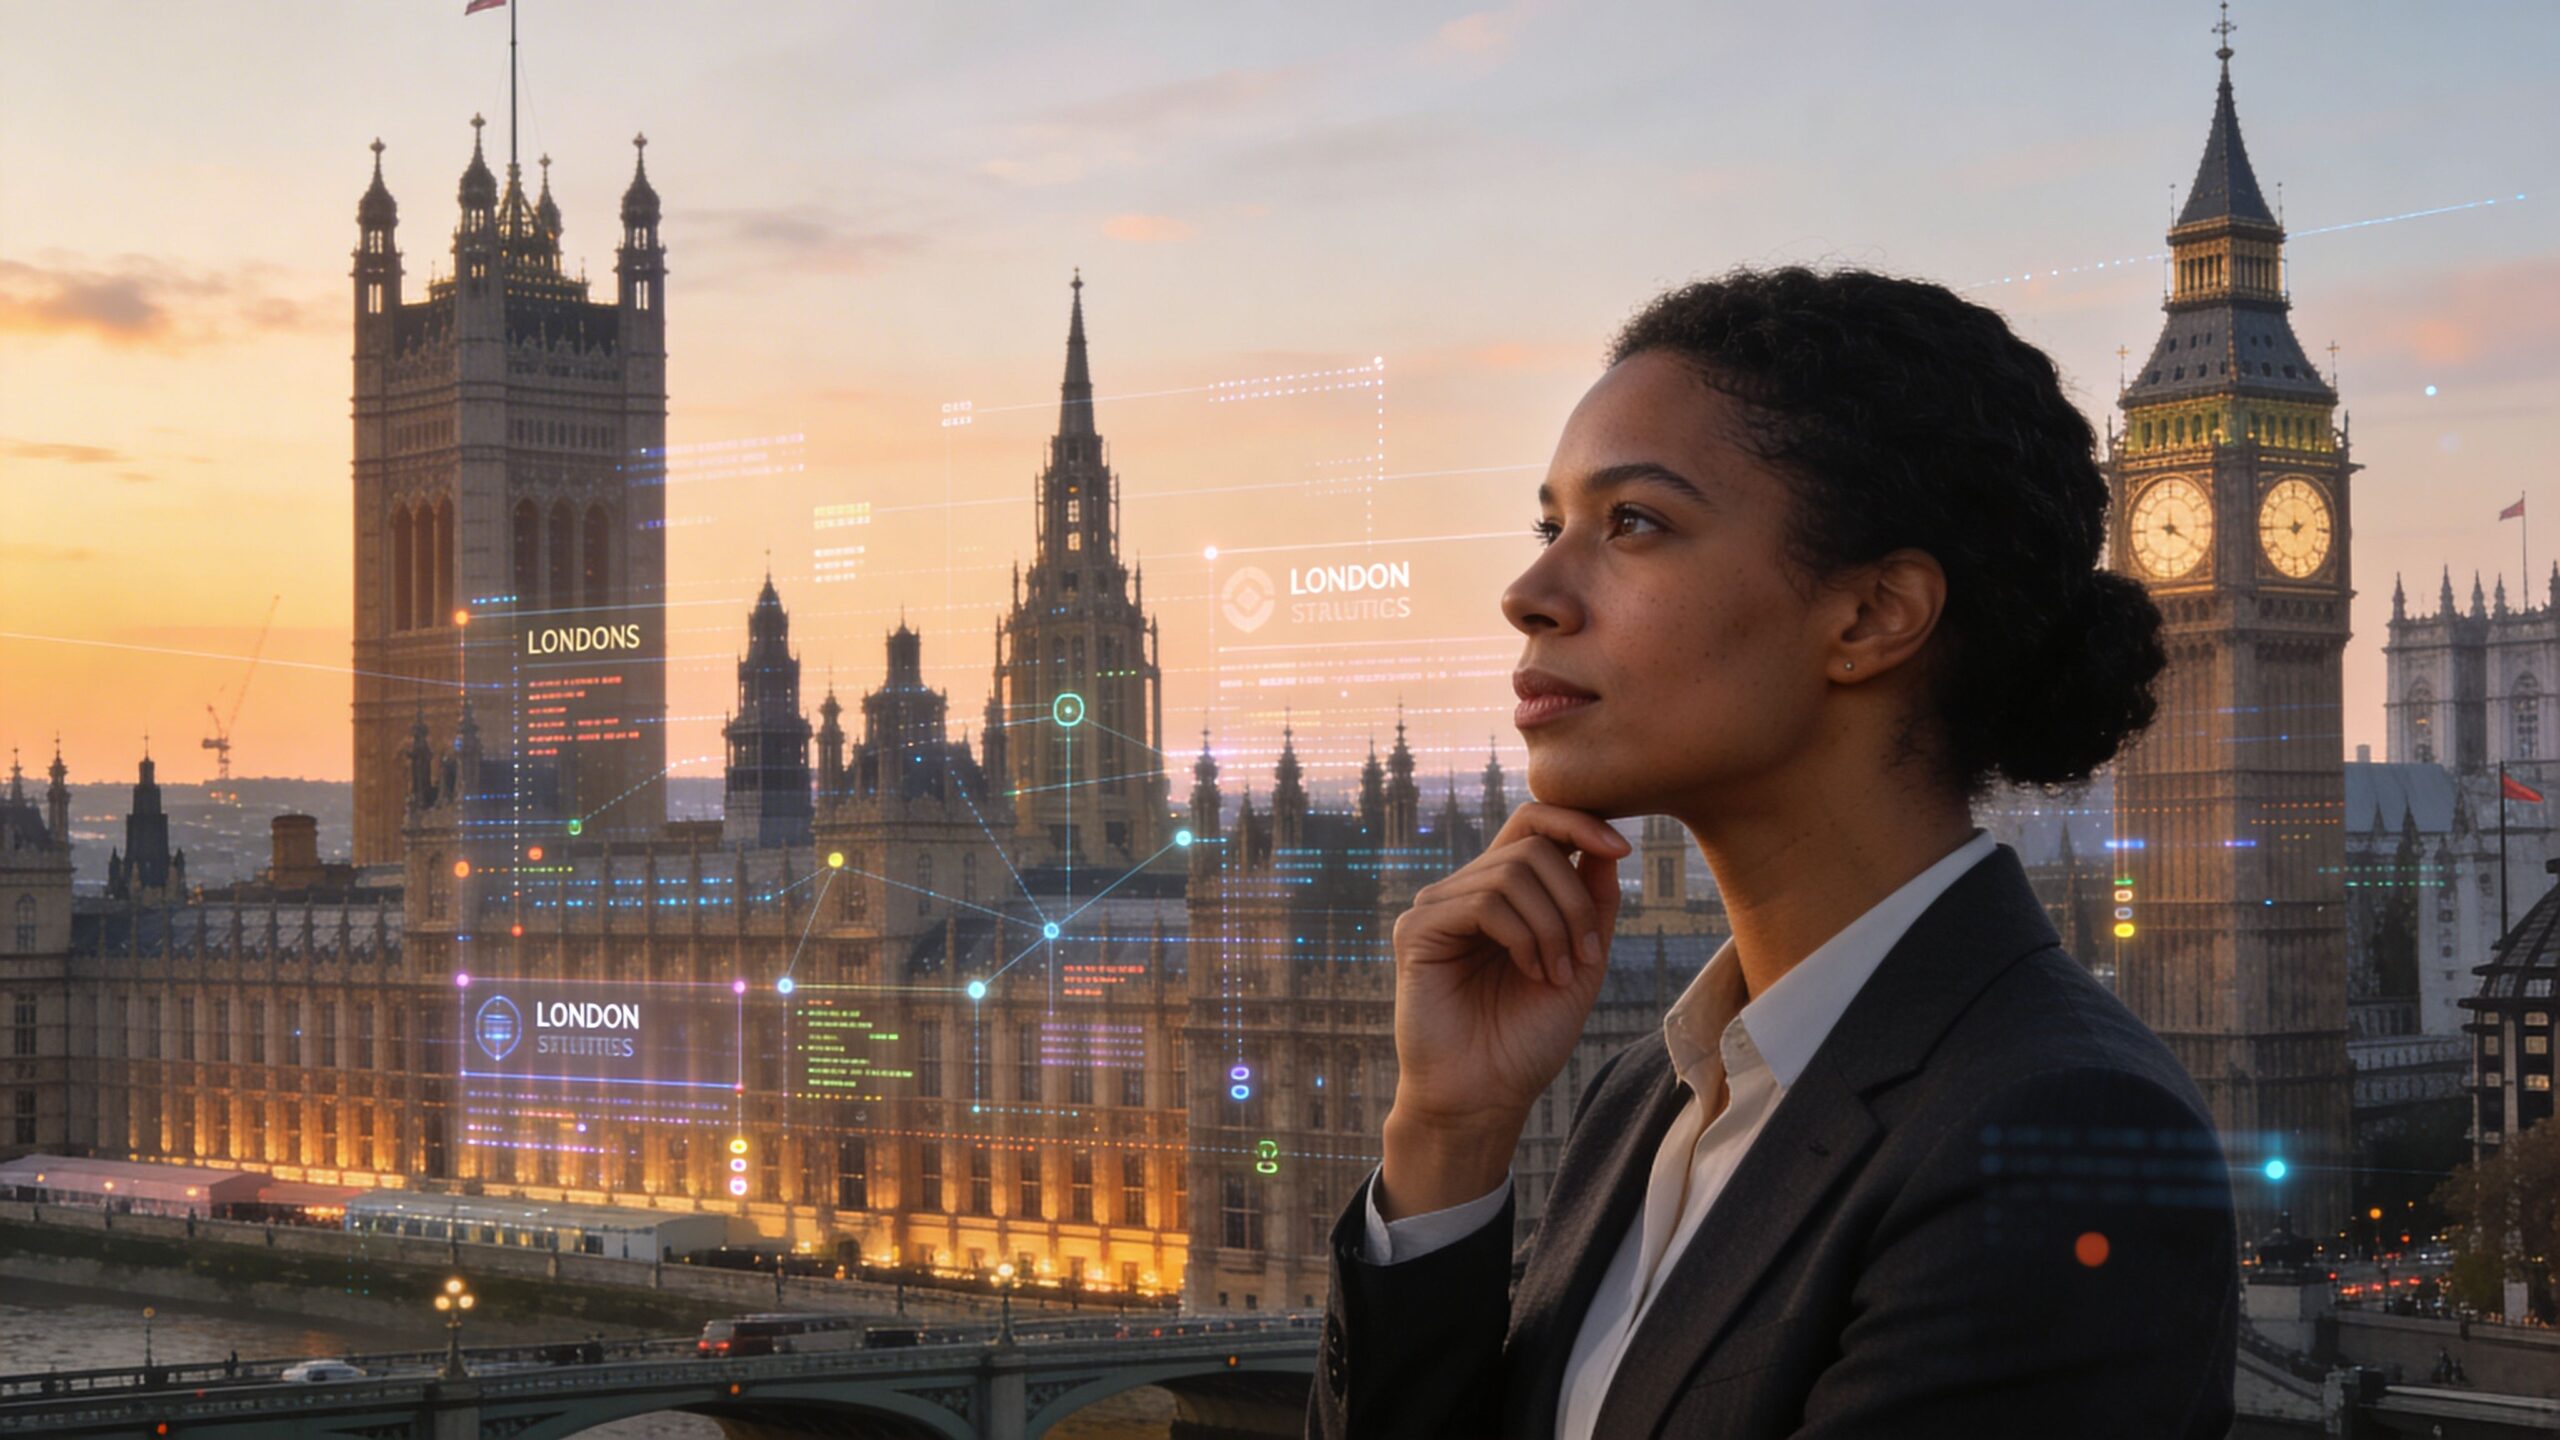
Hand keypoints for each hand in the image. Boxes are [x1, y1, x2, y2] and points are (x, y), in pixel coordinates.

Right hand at [1378, 802, 1628, 1216]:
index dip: (1579, 822)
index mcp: (1502, 894)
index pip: (1533, 823)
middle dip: (1576, 899)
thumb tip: (1608, 845)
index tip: (1622, 849)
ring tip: (1555, 974)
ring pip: (1513, 871)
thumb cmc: (1528, 1038)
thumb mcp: (1581, 963)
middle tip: (1585, 958)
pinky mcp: (1417, 930)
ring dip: (1554, 925)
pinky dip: (1522, 936)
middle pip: (1532, 845)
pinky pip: (1484, 901)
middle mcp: (1465, 891)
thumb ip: (1593, 904)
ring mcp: (1437, 907)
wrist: (1486, 1096)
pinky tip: (1530, 972)